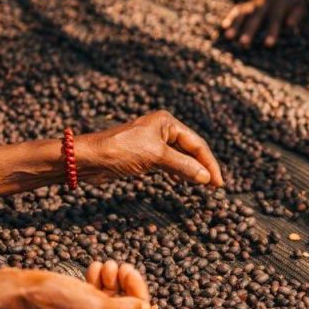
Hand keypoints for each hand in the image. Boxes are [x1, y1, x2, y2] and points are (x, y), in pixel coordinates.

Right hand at [0, 265, 151, 308]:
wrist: (13, 295)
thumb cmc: (51, 302)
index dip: (141, 297)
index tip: (129, 276)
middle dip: (128, 286)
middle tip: (119, 267)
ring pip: (112, 298)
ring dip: (114, 279)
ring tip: (103, 267)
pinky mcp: (70, 306)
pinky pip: (95, 293)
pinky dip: (99, 278)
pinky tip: (92, 269)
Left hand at [77, 110, 224, 186]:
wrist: (90, 159)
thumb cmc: (121, 150)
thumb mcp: (156, 157)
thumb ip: (183, 166)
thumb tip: (206, 178)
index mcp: (167, 122)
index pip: (196, 143)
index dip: (209, 163)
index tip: (218, 183)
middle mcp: (162, 129)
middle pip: (190, 149)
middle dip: (202, 167)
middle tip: (215, 186)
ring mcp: (153, 143)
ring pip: (180, 157)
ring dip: (192, 171)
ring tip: (204, 186)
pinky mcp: (145, 156)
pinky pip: (169, 164)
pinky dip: (179, 173)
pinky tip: (185, 182)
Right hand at [221, 0, 308, 47]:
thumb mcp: (300, 5)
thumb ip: (296, 15)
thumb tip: (290, 25)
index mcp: (279, 5)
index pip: (275, 19)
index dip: (272, 31)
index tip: (268, 45)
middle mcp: (264, 4)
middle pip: (256, 18)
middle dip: (249, 31)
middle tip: (243, 43)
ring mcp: (254, 4)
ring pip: (244, 14)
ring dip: (236, 25)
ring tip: (229, 37)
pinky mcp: (248, 5)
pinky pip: (237, 10)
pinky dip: (231, 17)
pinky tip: (223, 27)